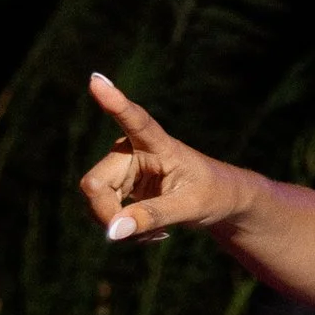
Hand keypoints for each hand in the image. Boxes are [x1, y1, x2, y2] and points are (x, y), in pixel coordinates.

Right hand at [79, 73, 245, 245]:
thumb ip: (153, 216)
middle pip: (95, 184)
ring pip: (95, 201)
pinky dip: (122, 229)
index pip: (134, 120)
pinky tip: (146, 231)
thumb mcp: (189, 207)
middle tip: (142, 234)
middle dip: (110, 215)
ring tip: (153, 231)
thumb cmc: (212, 195)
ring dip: (119, 225)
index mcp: (157, 143)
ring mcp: (121, 168)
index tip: (97, 80)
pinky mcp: (117, 186)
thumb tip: (112, 232)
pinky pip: (103, 214)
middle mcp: (131, 150)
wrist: (218, 201)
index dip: (114, 102)